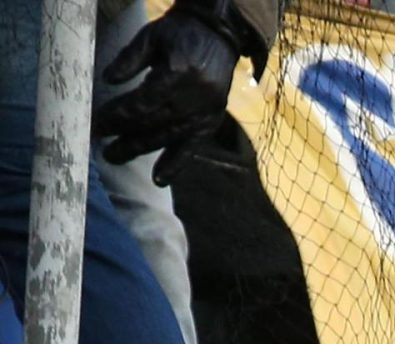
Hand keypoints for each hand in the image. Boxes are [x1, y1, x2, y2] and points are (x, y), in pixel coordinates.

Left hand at [97, 0, 259, 184]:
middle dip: (125, 136)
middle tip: (101, 146)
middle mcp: (195, 98)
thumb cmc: (180, 34)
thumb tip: (108, 81)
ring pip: (169, 137)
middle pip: (154, 123)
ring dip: (140, 149)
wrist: (218, 36)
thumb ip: (129, 59)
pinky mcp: (212, 121)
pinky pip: (192, 147)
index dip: (118, 115)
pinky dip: (175, 164)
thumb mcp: (151, 37)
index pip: (142, 102)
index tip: (97, 123)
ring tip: (115, 156)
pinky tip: (159, 180)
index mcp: (180, 73)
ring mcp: (206, 112)